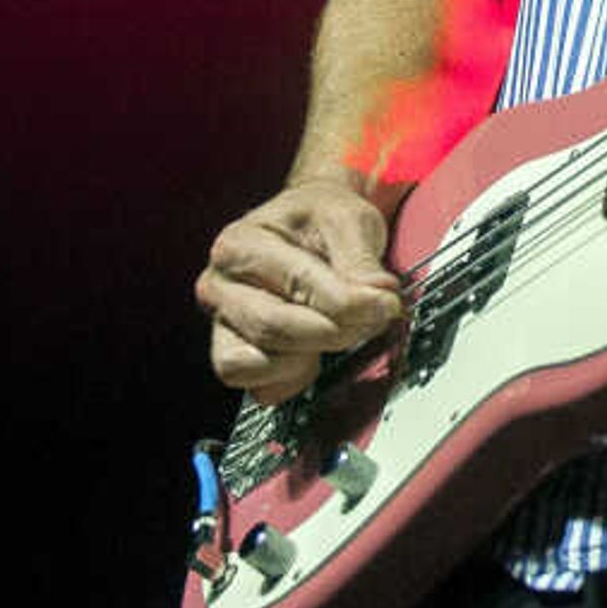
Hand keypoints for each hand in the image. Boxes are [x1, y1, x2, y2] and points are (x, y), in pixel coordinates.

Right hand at [197, 170, 403, 402]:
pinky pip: (260, 388)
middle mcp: (219, 286)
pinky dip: (293, 379)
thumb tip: (377, 299)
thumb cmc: (321, 220)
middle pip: (273, 328)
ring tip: (337, 331)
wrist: (310, 226)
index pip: (296, 284)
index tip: (386, 303)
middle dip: (335, 331)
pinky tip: (315, 353)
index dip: (349, 302)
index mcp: (239, 244)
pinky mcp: (237, 357)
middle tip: (372, 319)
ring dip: (307, 357)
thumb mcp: (349, 218)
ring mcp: (224, 325)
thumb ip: (361, 260)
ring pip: (256, 364)